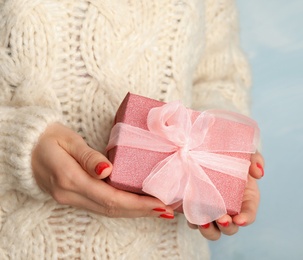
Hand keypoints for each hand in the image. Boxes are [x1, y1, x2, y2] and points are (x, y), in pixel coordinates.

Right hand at [32, 123, 173, 218]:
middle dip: (143, 211)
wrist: (25, 147)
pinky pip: (103, 207)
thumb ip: (88, 156)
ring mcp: (71, 199)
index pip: (110, 197)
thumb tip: (108, 170)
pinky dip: (123, 208)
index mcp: (70, 179)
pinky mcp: (74, 198)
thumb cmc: (48, 138)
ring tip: (160, 210)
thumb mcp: (68, 140)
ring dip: (136, 212)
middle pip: (113, 209)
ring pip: (109, 211)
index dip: (137, 203)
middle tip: (168, 210)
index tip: (160, 203)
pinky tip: (139, 206)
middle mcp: (71, 194)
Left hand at [187, 151, 263, 239]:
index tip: (240, 219)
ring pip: (212, 231)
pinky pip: (194, 222)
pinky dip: (192, 221)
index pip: (248, 215)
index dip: (246, 219)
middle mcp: (230, 211)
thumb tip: (258, 172)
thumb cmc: (231, 155)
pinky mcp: (197, 211)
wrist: (208, 154)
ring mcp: (213, 213)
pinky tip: (189, 213)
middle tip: (221, 219)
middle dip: (226, 226)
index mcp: (246, 200)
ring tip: (203, 221)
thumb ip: (255, 159)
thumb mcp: (245, 153)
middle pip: (230, 228)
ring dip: (208, 230)